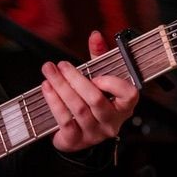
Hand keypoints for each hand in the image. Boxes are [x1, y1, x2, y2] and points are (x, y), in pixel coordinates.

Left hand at [40, 30, 138, 153]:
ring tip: (49, 72)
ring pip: (78, 108)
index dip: (113, 84)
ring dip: (61, 87)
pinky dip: (54, 102)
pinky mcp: (76, 140)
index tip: (96, 74)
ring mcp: (94, 133)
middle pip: (96, 99)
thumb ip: (99, 57)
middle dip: (75, 79)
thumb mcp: (99, 79)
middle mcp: (111, 121)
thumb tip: (95, 36)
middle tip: (61, 65)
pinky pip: (65, 120)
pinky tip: (47, 88)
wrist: (77, 135)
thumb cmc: (91, 102)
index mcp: (123, 106)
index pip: (129, 95)